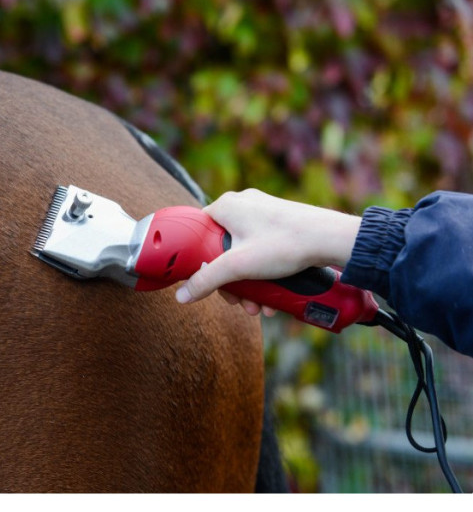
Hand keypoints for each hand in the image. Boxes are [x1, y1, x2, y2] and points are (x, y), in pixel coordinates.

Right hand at [175, 189, 361, 314]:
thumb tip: (182, 296)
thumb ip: (207, 280)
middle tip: (240, 302)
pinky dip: (264, 274)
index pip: (199, 233)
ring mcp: (263, 213)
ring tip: (261, 306)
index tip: (209, 282)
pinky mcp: (280, 223)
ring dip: (249, 283)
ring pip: (245, 253)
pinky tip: (272, 297)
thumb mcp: (239, 266)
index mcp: (226, 206)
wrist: (329, 238)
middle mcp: (243, 205)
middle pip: (223, 249)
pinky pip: (262, 250)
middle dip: (232, 282)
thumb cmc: (283, 244)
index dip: (200, 261)